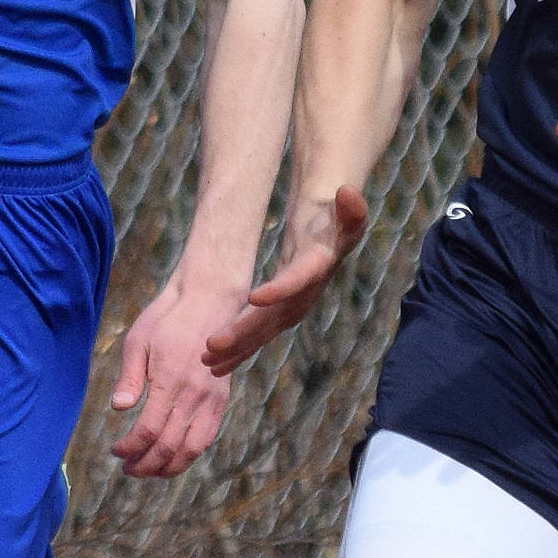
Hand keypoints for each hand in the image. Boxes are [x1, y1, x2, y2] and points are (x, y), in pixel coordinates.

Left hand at [108, 275, 246, 479]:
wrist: (209, 301)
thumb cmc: (167, 319)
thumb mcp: (138, 341)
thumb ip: (130, 378)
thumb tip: (119, 408)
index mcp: (170, 380)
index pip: (148, 430)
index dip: (129, 448)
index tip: (115, 450)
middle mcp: (194, 394)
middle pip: (169, 446)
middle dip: (146, 465)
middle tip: (128, 469)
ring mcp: (211, 398)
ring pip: (192, 449)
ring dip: (169, 467)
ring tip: (150, 471)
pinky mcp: (221, 398)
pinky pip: (208, 436)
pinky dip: (190, 454)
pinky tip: (174, 456)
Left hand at [201, 186, 367, 374]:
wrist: (332, 239)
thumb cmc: (338, 222)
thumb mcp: (349, 212)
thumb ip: (351, 207)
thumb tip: (348, 192)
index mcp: (315, 270)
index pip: (297, 281)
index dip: (279, 290)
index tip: (255, 297)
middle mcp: (302, 298)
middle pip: (271, 318)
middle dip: (242, 332)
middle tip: (214, 344)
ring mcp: (290, 310)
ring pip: (259, 333)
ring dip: (234, 349)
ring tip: (206, 363)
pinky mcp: (277, 315)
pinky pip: (255, 336)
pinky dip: (236, 351)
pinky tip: (213, 365)